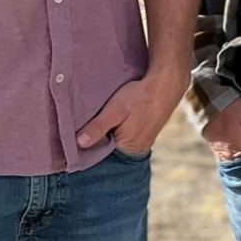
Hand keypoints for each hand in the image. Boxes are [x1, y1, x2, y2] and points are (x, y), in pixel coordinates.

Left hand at [76, 65, 190, 155]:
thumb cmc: (140, 96)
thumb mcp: (115, 110)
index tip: (74, 139)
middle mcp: (136, 151)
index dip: (88, 147)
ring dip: (108, 134)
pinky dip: (117, 130)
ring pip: (117, 142)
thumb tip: (79, 143)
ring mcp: (142, 142)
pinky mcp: (145, 133)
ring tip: (97, 123)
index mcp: (127, 150)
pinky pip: (125, 136)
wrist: (166, 84)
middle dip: (97, 141)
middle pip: (109, 150)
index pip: (101, 156)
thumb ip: (98, 127)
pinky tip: (113, 121)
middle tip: (83, 129)